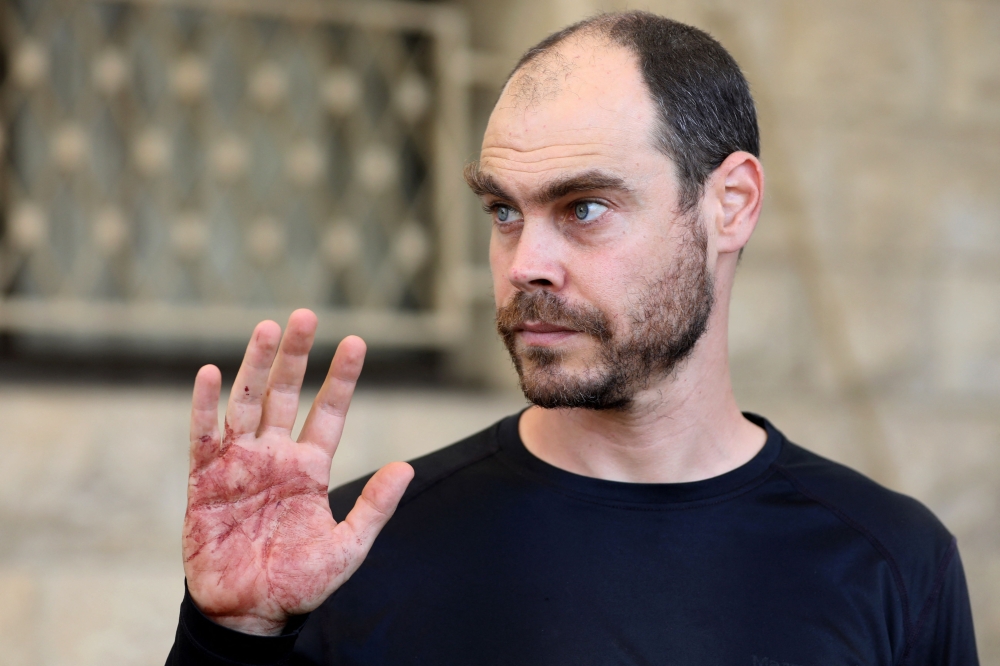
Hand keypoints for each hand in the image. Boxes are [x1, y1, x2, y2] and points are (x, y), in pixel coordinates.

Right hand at [182, 309, 413, 635]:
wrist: (248, 614)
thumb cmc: (299, 584)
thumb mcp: (347, 547)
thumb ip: (374, 506)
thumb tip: (408, 467)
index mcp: (310, 469)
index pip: (330, 412)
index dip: (342, 378)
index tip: (357, 341)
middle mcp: (276, 456)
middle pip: (287, 395)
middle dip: (297, 355)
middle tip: (306, 314)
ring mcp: (239, 463)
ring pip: (247, 402)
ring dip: (256, 366)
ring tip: (268, 328)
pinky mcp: (204, 478)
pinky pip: (202, 434)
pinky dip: (204, 404)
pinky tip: (210, 372)